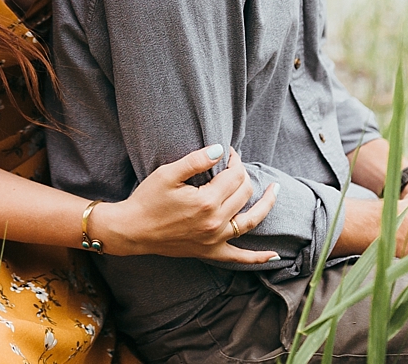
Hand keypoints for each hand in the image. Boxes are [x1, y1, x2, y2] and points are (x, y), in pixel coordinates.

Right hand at [87, 145, 278, 263]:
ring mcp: (215, 240)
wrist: (133, 230)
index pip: (234, 175)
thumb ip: (196, 160)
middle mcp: (215, 222)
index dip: (234, 160)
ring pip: (250, 220)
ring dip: (266, 205)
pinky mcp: (210, 252)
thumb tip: (220, 149)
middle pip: (244, 193)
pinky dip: (258, 257)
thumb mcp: (168, 173)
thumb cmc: (148, 199)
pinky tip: (275, 255)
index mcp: (207, 201)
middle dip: (243, 174)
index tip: (228, 151)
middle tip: (234, 164)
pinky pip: (240, 258)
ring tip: (275, 191)